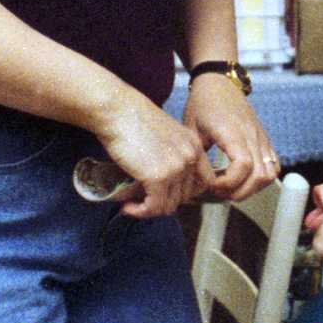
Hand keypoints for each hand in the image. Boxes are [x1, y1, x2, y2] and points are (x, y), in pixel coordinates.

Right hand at [93, 92, 215, 218]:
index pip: (205, 182)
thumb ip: (171, 156)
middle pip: (186, 197)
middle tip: (144, 199)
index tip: (166, 194)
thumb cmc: (132, 120)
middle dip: (164, 201)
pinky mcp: (158, 177)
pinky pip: (153, 207)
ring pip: (169, 205)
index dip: (186, 193)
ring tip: (132, 204)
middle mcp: (190, 157)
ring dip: (149, 209)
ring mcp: (177, 168)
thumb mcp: (163, 136)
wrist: (117, 110)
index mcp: (194, 145)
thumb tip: (164, 186)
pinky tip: (127, 207)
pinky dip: (140, 212)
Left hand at [183, 73, 279, 201]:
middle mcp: (251, 134)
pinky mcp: (265, 139)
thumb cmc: (202, 103)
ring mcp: (261, 137)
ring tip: (232, 188)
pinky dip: (263, 178)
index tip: (212, 184)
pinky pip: (274, 164)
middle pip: (260, 175)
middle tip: (220, 192)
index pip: (244, 165)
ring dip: (253, 188)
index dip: (229, 182)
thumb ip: (197, 156)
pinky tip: (245, 179)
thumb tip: (199, 184)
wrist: (218, 81)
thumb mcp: (191, 129)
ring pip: (270, 173)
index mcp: (232, 131)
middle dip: (240, 191)